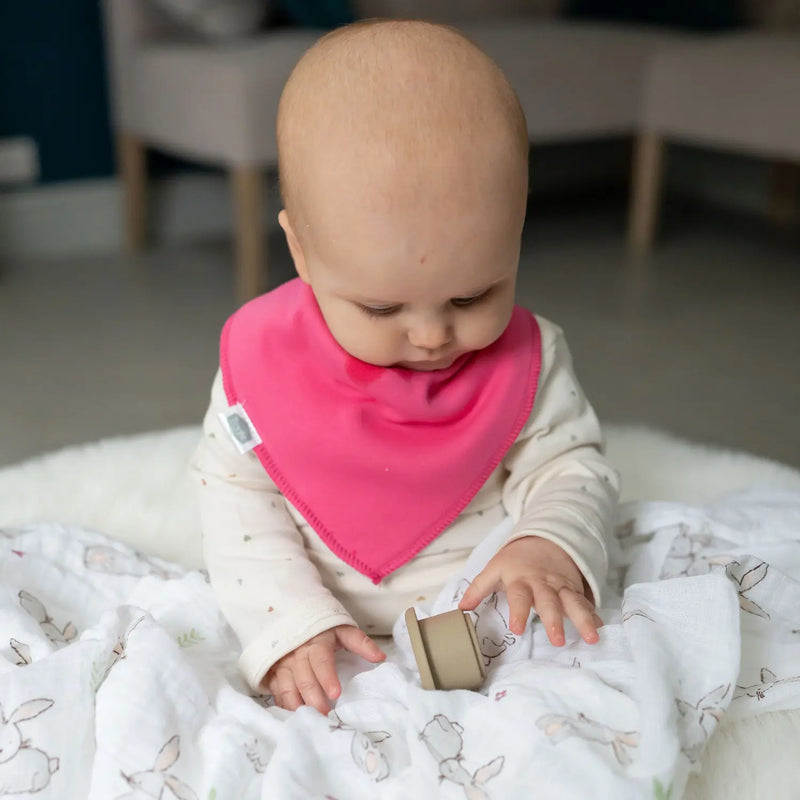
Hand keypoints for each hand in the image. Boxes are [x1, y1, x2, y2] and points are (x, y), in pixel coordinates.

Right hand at [264, 625, 385, 713]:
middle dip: (314, 697)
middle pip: (304, 678)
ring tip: (308, 719)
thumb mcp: (343, 630)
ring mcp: (283, 663)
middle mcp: (297, 653)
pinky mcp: (273, 671)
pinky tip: (292, 716)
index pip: (321, 661)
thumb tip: (381, 658)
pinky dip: (283, 704)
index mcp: (316, 642)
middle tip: (324, 715)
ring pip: (287, 686)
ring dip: (296, 704)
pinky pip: (276, 690)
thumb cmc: (323, 629)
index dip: (327, 677)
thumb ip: (361, 643)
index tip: (335, 693)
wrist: (294, 617)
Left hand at [458, 537, 602, 645]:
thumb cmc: (514, 562)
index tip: (517, 629)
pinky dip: (592, 615)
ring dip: (582, 619)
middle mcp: (542, 583)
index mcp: (520, 579)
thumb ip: (478, 588)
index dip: (518, 612)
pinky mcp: (574, 589)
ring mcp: (560, 586)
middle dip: (554, 620)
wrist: (544, 540)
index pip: (518, 596)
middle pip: (549, 601)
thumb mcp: (494, 569)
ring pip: (572, 602)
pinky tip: (600, 629)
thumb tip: (460, 609)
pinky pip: (584, 602)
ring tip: (591, 638)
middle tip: (557, 641)